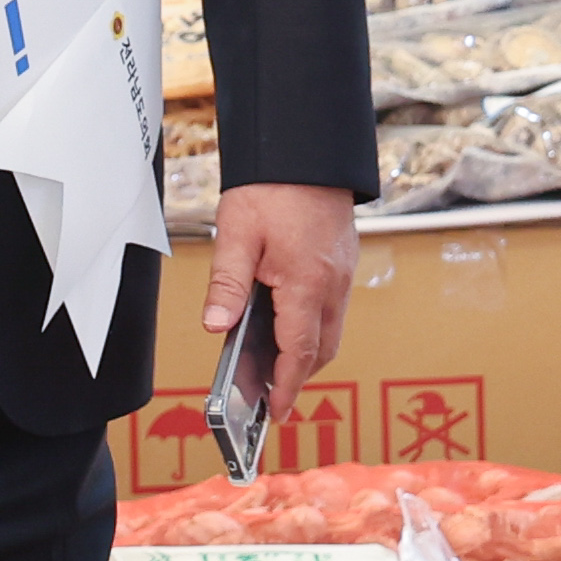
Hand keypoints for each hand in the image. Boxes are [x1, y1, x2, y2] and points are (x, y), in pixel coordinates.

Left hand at [205, 183, 355, 426]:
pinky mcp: (343, 260)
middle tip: (270, 393)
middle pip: (322, 349)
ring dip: (307, 352)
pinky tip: (289, 323)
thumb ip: (228, 285)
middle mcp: (333, 284)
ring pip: (331, 330)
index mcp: (307, 283)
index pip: (300, 352)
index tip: (276, 411)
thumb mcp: (236, 234)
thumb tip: (217, 328)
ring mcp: (343, 272)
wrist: (305, 149)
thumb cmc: (272, 186)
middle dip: (298, 375)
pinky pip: (333, 307)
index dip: (286, 386)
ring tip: (274, 364)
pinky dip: (314, 326)